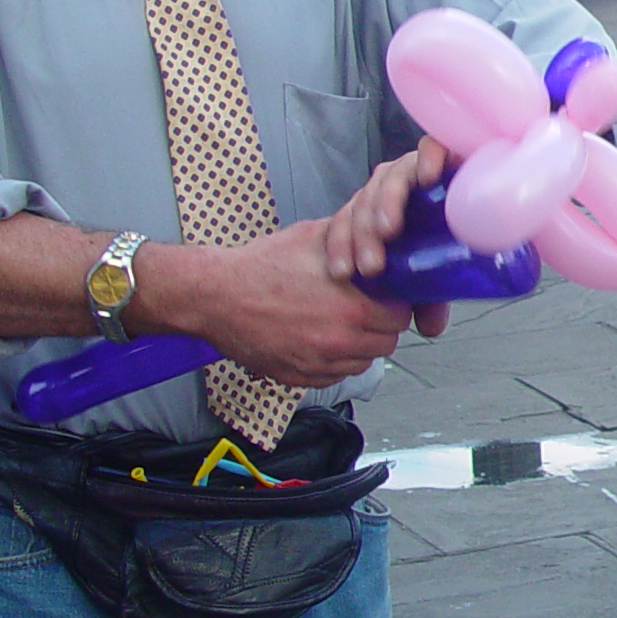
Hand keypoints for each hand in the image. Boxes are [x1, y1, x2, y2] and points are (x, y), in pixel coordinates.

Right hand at [187, 218, 417, 385]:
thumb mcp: (314, 239)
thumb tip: (380, 241)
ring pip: (362, 363)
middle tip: (365, 310)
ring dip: (358, 346)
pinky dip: (334, 362)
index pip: (400, 317)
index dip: (395, 304)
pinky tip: (320, 339)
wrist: (216, 296)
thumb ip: (353, 242)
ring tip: (340, 324)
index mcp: (351, 310)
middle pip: (386, 343)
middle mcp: (339, 342)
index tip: (386, 297)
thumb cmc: (259, 267)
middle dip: (380, 326)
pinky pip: (334, 377)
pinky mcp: (298, 378)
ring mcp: (318, 364)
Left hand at [323, 135, 453, 340]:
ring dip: (383, 204)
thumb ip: (429, 294)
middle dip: (360, 234)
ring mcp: (419, 167)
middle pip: (365, 200)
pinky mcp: (449, 152)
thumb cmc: (459, 235)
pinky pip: (430, 146)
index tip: (345, 272)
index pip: (347, 218)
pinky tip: (427, 177)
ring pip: (387, 178)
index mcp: (384, 209)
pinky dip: (427, 157)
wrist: (494, 196)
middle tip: (371, 266)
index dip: (339, 244)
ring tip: (389, 229)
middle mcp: (396, 185)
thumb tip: (430, 327)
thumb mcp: (436, 270)